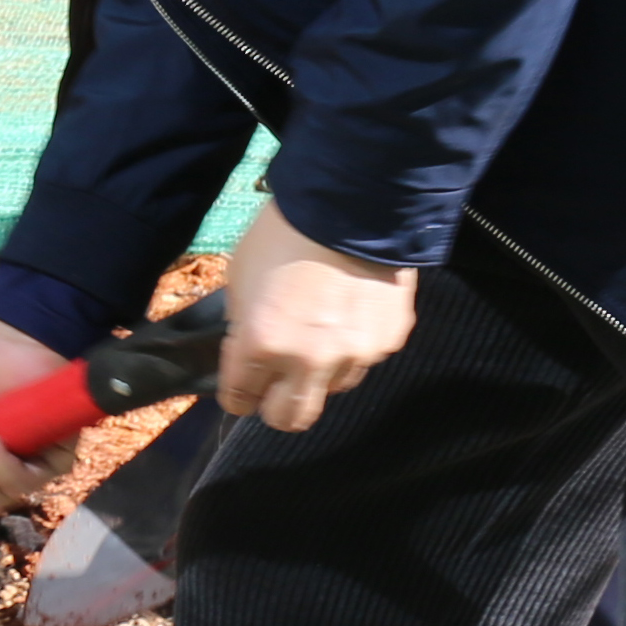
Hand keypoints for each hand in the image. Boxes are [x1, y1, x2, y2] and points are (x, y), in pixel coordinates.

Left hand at [215, 197, 416, 434]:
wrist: (351, 207)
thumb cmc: (284, 236)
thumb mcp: (240, 279)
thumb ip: (243, 325)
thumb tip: (247, 351)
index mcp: (261, 346)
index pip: (241, 400)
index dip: (238, 395)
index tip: (241, 389)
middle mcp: (308, 362)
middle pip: (290, 419)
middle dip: (276, 407)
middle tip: (274, 386)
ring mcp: (353, 355)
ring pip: (331, 390)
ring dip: (319, 375)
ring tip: (317, 338)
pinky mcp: (387, 342)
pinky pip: (364, 360)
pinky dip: (352, 349)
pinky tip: (348, 316)